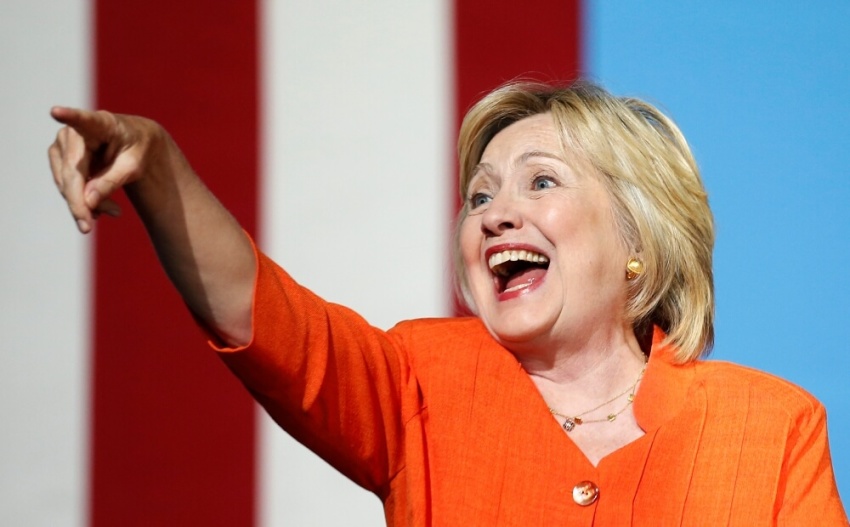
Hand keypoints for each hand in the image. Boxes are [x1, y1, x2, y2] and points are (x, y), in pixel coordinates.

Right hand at [48, 107, 163, 232]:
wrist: (133, 142)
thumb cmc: (137, 148)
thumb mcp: (134, 166)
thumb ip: (112, 181)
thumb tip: (88, 201)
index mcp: (102, 123)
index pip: (84, 120)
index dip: (70, 116)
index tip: (56, 112)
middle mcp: (75, 131)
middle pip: (71, 173)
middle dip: (79, 203)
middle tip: (88, 228)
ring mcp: (62, 144)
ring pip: (67, 183)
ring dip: (86, 203)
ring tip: (115, 211)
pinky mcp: (58, 157)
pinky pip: (67, 185)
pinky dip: (83, 200)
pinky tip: (102, 209)